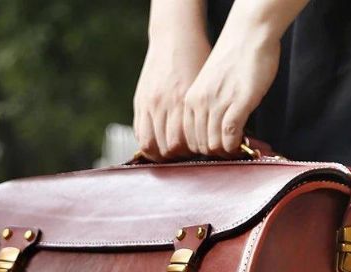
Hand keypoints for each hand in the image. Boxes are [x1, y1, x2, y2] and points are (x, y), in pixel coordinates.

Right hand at [133, 29, 211, 160]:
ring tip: (170, 153)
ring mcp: (148, 103)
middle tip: (185, 154)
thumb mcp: (203, 87)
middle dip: (176, 156)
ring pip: (149, 144)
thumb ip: (202, 113)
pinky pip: (139, 132)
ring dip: (160, 153)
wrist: (174, 37)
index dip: (188, 153)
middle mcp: (162, 104)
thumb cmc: (196, 60)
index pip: (179, 143)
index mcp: (181, 101)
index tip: (197, 152)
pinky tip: (158, 142)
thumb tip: (210, 139)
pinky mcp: (139, 101)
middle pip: (165, 147)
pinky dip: (148, 142)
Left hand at [183, 19, 280, 155]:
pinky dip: (236, 145)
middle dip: (215, 154)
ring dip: (226, 152)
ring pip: (213, 145)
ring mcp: (217, 104)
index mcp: (190, 101)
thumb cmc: (234, 60)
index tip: (216, 150)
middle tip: (229, 152)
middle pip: (200, 146)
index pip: (188, 140)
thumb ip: (208, 109)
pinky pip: (230, 136)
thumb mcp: (210, 87)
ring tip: (237, 149)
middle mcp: (200, 104)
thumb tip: (213, 134)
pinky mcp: (237, 104)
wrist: (249, 35)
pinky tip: (242, 143)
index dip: (202, 150)